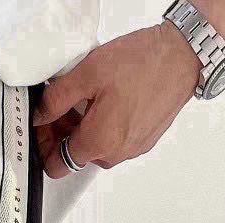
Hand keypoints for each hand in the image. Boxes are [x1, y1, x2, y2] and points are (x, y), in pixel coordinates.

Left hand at [33, 21, 201, 179]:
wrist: (183, 54)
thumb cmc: (144, 62)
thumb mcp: (87, 73)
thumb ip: (56, 99)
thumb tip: (40, 114)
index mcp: (99, 142)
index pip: (56, 166)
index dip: (43, 146)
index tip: (43, 127)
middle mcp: (117, 153)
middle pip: (76, 156)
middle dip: (63, 133)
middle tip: (62, 105)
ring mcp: (133, 148)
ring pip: (97, 147)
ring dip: (85, 128)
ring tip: (87, 97)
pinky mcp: (145, 140)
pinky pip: (116, 140)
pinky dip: (106, 125)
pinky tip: (108, 100)